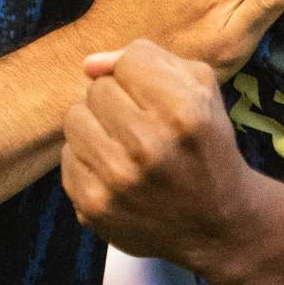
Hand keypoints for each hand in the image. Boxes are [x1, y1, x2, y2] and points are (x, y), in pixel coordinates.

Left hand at [62, 41, 267, 265]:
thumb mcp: (201, 91)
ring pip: (75, 118)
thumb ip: (149, 59)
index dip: (142, 74)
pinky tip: (115, 172)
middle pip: (99, 88)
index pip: (131, 60)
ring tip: (124, 146)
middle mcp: (149, 146)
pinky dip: (88, 159)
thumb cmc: (206, 147)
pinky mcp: (94, 206)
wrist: (216, 225)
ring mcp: (117, 180)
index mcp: (184, 112)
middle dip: (118, 101)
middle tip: (142, 126)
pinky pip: (67, 156)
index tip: (157, 98)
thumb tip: (89, 65)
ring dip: (97, 127)